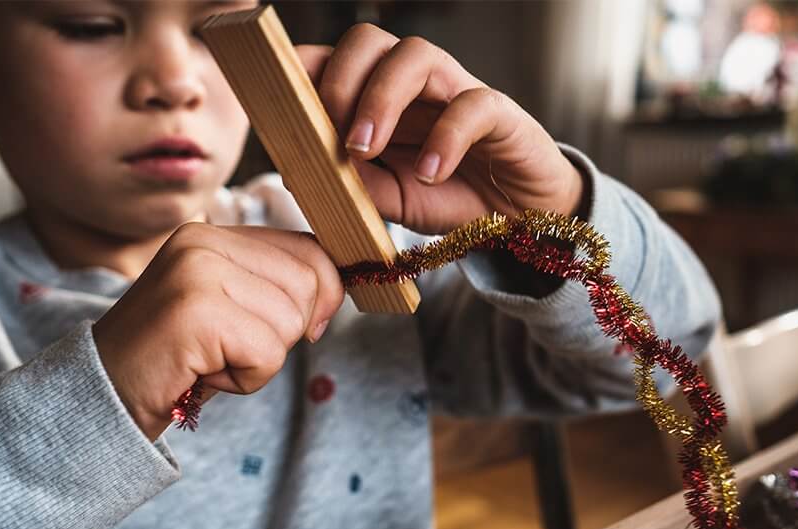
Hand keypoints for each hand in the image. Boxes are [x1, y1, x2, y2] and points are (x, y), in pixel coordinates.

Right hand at [93, 222, 343, 439]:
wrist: (105, 395)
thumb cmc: (177, 359)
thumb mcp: (230, 309)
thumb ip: (276, 287)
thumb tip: (337, 290)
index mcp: (212, 235)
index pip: (309, 248)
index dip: (321, 294)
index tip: (303, 327)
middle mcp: (203, 242)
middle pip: (308, 284)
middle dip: (286, 332)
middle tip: (233, 348)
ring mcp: (197, 273)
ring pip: (291, 322)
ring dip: (262, 359)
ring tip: (213, 359)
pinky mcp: (196, 312)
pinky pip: (268, 353)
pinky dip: (247, 378)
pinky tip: (206, 373)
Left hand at [296, 25, 583, 235]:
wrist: (517, 219)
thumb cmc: (448, 196)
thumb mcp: (390, 199)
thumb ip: (353, 184)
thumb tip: (301, 170)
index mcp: (380, 98)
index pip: (335, 59)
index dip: (303, 70)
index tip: (280, 107)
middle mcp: (415, 84)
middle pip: (369, 40)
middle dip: (339, 81)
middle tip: (332, 137)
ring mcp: (457, 91)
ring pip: (417, 55)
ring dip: (380, 98)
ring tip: (363, 149)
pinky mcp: (500, 114)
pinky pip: (471, 105)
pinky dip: (444, 138)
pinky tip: (429, 173)